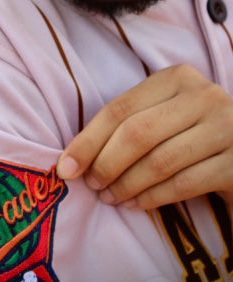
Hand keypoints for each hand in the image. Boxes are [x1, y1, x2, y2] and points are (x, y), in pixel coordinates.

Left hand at [57, 64, 232, 208]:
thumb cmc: (190, 131)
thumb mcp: (161, 114)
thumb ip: (126, 124)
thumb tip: (72, 157)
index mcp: (177, 77)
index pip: (121, 108)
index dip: (88, 139)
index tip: (66, 167)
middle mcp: (204, 96)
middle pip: (138, 133)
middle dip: (106, 163)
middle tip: (91, 185)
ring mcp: (226, 128)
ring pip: (159, 161)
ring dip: (126, 185)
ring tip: (110, 197)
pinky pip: (183, 184)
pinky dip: (153, 198)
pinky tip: (136, 204)